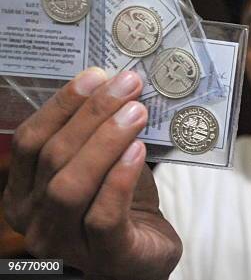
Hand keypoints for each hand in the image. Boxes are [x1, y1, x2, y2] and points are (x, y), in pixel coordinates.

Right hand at [2, 68, 181, 279]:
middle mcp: (34, 219)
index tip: (94, 75)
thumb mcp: (104, 166)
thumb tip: (117, 86)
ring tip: (136, 112)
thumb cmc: (121, 208)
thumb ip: (100, 135)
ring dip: (105, 141)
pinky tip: (138, 151)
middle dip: (91, 114)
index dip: (61, 105)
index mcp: (24, 193)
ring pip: (71, 185)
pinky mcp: (105, 257)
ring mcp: (65, 243)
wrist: (144, 258)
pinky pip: (104, 215)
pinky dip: (120, 178)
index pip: (30, 141)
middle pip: (52, 157)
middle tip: (126, 86)